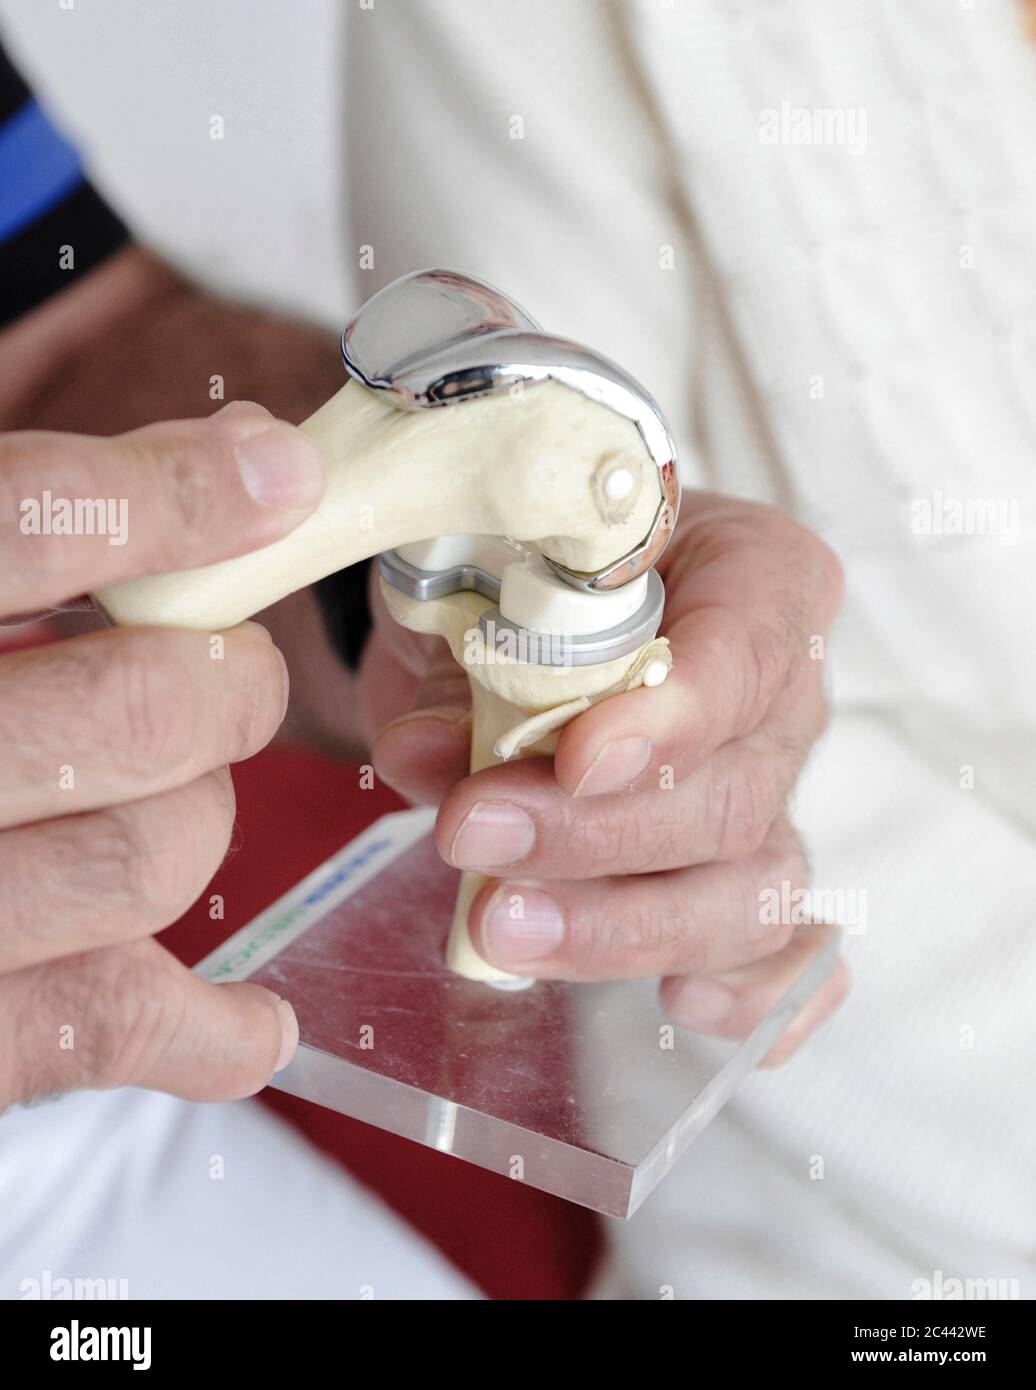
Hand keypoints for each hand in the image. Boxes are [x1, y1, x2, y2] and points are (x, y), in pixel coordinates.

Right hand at [0, 401, 324, 1107]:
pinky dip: (213, 1028)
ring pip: (153, 857)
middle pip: (138, 710)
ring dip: (202, 812)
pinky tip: (256, 1021)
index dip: (174, 498)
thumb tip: (247, 455)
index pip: (18, 525)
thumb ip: (43, 510)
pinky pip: (112, 1026)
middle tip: (226, 670)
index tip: (278, 476)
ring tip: (161, 793)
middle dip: (228, 679)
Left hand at [366, 494, 848, 1064]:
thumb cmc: (525, 570)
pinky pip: (789, 951)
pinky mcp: (745, 876)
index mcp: (755, 575)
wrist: (519, 611)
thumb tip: (423, 755)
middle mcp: (785, 697)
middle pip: (733, 794)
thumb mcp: (487, 577)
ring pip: (753, 890)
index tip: (578, 760)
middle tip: (473, 835)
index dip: (672, 717)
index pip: (748, 649)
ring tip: (504, 931)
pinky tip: (681, 1005)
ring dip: (626, 927)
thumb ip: (469, 661)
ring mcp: (772, 795)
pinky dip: (752, 994)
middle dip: (600, 836)